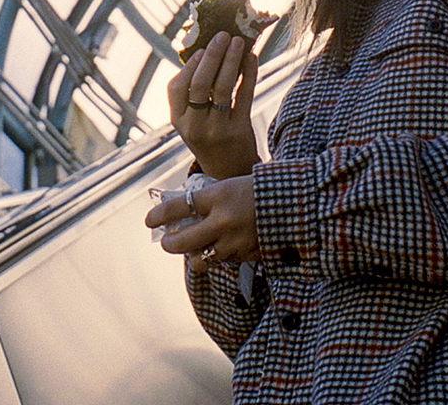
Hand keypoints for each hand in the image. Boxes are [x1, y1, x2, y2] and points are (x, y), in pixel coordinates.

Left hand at [144, 173, 258, 268]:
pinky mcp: (246, 256)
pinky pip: (222, 262)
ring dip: (194, 255)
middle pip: (181, 242)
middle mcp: (222, 221)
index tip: (150, 219)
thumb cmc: (262, 189)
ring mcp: (233, 242)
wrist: (298, 204)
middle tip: (166, 242)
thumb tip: (185, 211)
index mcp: (218, 196)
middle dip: (169, 244)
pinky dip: (218, 256)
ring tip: (194, 248)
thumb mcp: (232, 186)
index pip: (178, 207)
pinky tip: (223, 247)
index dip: (159, 215)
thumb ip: (209, 200)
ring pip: (199, 260)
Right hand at [169, 35, 261, 179]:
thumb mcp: (193, 122)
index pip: (177, 88)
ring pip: (223, 88)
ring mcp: (217, 130)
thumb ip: (194, 95)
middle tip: (222, 35)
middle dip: (212, 56)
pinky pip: (244, 96)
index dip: (190, 66)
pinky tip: (252, 58)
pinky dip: (248, 74)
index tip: (201, 48)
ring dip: (231, 60)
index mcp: (179, 121)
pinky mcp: (239, 131)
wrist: (229, 173)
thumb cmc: (210, 137)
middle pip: (200, 84)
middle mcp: (195, 126)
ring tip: (238, 41)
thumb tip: (207, 50)